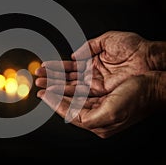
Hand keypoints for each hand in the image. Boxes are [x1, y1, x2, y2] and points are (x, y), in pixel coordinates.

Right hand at [36, 31, 156, 95]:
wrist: (149, 58)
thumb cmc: (134, 48)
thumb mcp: (107, 40)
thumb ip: (89, 46)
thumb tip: (74, 54)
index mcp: (93, 63)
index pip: (69, 66)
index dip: (56, 67)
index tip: (43, 67)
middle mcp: (93, 76)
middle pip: (67, 78)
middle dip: (51, 78)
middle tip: (37, 78)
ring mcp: (96, 85)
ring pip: (70, 87)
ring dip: (55, 86)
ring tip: (41, 85)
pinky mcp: (101, 92)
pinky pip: (80, 93)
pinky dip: (67, 92)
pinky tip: (55, 91)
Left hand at [36, 72, 164, 137]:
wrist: (155, 85)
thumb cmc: (138, 99)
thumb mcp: (112, 113)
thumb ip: (89, 118)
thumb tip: (70, 117)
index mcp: (97, 121)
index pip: (69, 113)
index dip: (54, 103)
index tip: (43, 94)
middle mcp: (96, 111)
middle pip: (68, 101)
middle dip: (54, 91)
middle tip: (41, 83)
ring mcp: (98, 99)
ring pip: (72, 91)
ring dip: (59, 83)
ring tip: (47, 77)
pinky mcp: (102, 89)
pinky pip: (81, 84)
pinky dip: (70, 79)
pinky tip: (63, 74)